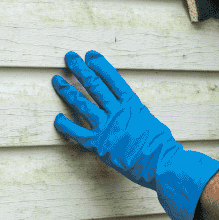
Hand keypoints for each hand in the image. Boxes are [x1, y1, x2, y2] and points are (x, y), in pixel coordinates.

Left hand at [52, 50, 218, 219]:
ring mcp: (107, 127)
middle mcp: (117, 111)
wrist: (162, 164)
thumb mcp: (149, 121)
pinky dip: (66, 126)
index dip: (100, 65)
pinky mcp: (99, 144)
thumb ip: (134, 112)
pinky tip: (57, 119)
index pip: (112, 78)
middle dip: (80, 70)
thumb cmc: (160, 146)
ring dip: (67, 90)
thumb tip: (126, 109)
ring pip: (82, 104)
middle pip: (95, 86)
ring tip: (56, 80)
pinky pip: (77, 133)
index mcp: (132, 104)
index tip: (90, 55)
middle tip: (70, 57)